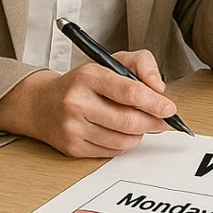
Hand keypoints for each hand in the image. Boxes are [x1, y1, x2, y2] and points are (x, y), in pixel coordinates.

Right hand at [0, 50, 176, 158]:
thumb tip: (160, 89)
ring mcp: (73, 128)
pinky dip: (123, 143)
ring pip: (123, 140)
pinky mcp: (73, 148)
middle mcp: (77, 102)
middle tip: (163, 120)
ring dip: (139, 134)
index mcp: (88, 76)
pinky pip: (112, 152)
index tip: (170, 108)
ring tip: (137, 122)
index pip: (129, 92)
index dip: (155, 102)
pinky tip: (119, 131)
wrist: (42, 104)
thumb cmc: (82, 82)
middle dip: (153, 122)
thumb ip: (142, 64)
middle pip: (129, 121)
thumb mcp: (110, 61)